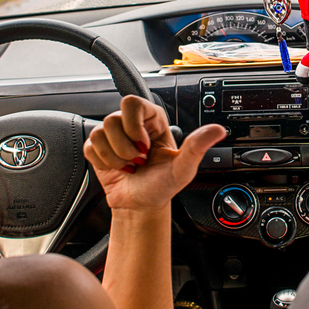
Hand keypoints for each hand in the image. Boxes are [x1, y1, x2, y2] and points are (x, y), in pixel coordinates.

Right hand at [84, 95, 225, 213]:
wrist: (141, 205)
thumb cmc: (162, 186)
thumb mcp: (183, 168)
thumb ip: (198, 146)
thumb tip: (218, 130)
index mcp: (152, 119)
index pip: (131, 103)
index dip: (134, 127)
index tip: (145, 146)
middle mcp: (131, 124)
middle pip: (112, 119)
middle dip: (125, 147)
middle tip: (139, 160)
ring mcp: (113, 135)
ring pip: (100, 133)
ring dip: (116, 157)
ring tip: (129, 165)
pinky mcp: (98, 147)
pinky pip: (91, 146)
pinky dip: (104, 162)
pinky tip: (118, 168)